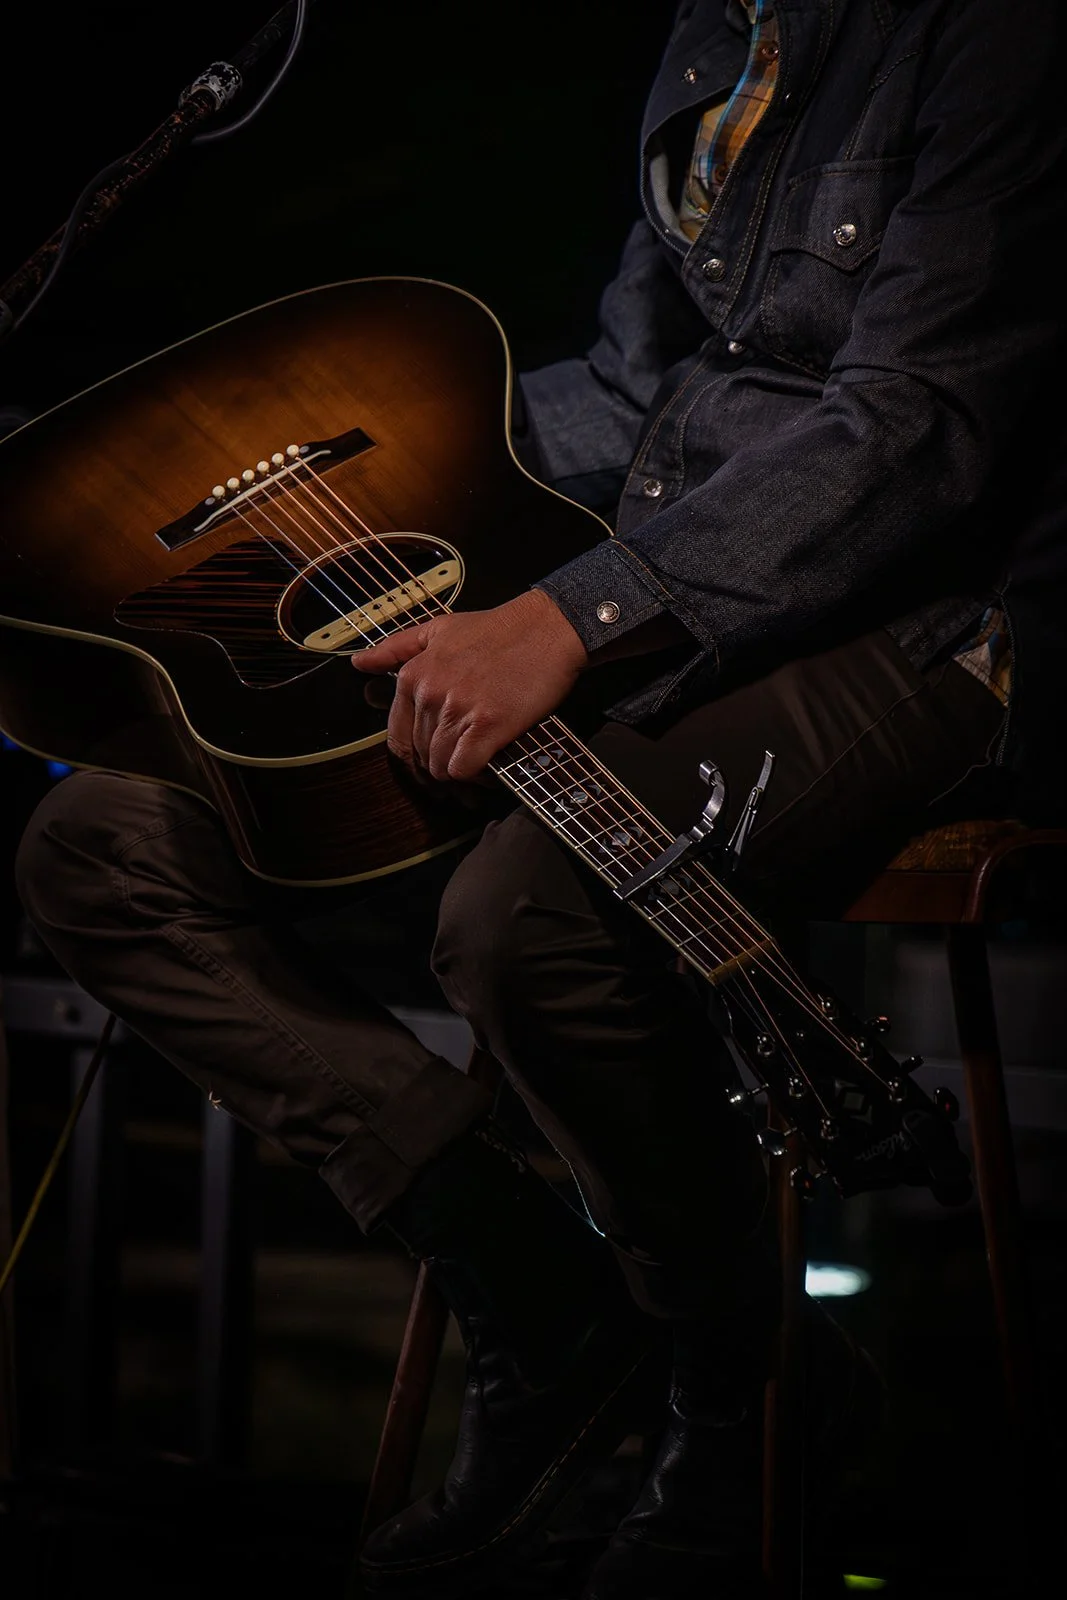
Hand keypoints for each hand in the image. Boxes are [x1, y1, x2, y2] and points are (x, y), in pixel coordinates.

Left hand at [351, 589, 587, 782]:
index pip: (398, 738)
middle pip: (421, 756)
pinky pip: (464, 770)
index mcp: (413, 676)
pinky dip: (476, 776)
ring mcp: (457, 712)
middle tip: (463, 763)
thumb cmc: (497, 630)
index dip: (416, 756)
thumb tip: (359, 662)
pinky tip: (490, 766)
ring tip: (480, 763)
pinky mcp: (487, 728)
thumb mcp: (438, 630)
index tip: (434, 759)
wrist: (546, 629)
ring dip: (459, 773)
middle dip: (440, 765)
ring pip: (441, 767)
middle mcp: (429, 695)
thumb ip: (395, 648)